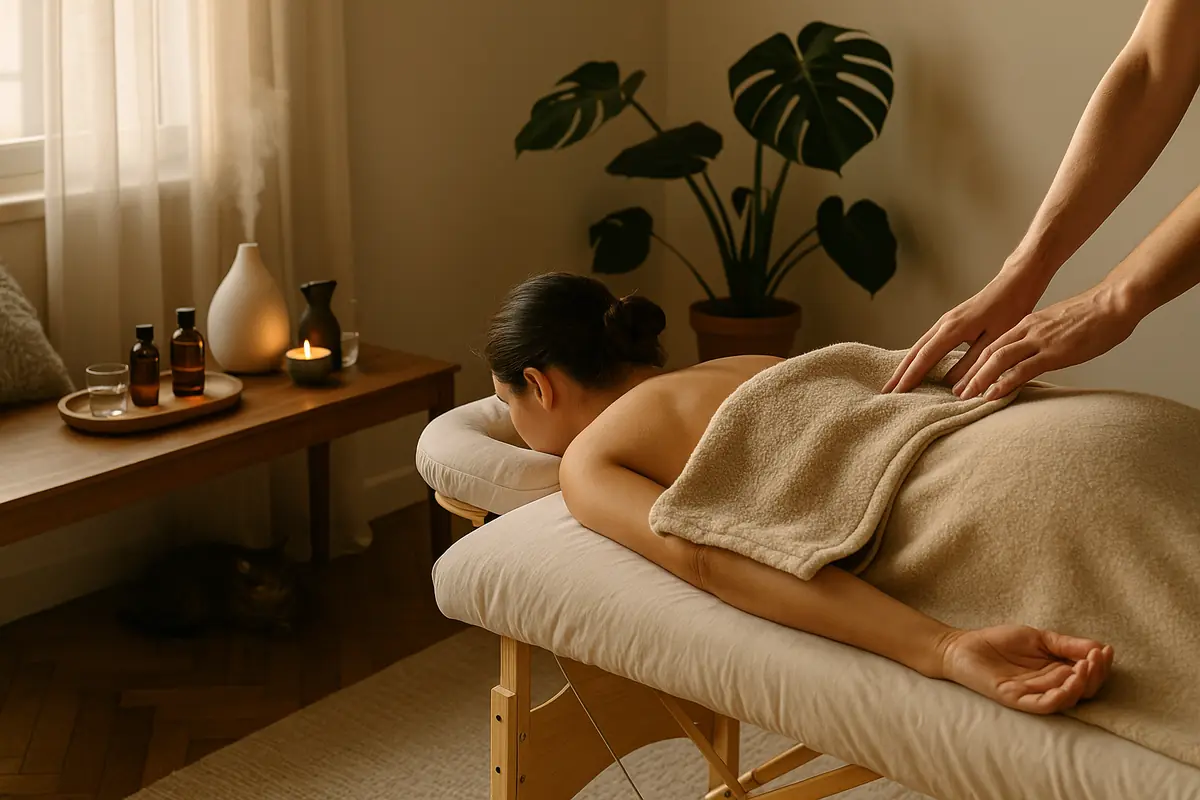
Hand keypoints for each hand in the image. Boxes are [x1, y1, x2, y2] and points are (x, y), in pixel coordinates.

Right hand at [884, 269, 1044, 393]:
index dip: (910, 377)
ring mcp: (945, 321)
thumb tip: (953, 388)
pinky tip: (915, 365)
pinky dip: (917, 356)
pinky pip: (927, 342)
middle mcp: (943, 324)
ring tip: (895, 382)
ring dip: (905, 365)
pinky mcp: (950, 322)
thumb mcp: (995, 341)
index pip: (925, 358)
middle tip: (886, 392)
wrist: (1014, 283)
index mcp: (952, 329)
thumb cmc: (1010, 309)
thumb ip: (974, 364)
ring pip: (918, 346)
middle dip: (900, 373)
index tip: (898, 393)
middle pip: (914, 352)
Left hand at [938, 625, 1112, 713]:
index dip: (1099, 666)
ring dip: (1080, 685)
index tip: (1106, 650)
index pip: (1086, 676)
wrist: (962, 646)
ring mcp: (1032, 695)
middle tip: (1097, 657)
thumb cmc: (999, 643)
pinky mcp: (1016, 700)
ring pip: (1066, 700)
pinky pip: (1043, 705)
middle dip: (1094, 674)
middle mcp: (1048, 687)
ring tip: (1085, 666)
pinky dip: (1059, 697)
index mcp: (1056, 673)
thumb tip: (1100, 647)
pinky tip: (1068, 681)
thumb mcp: (1039, 638)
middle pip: (1082, 690)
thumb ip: (1066, 644)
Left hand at [954, 283, 1137, 399]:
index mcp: (1028, 324)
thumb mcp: (1059, 326)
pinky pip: (1021, 370)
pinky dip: (1003, 383)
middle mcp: (1027, 331)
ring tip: (965, 397)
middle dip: (969, 373)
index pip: (993, 344)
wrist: (1114, 303)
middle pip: (988, 352)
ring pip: (998, 360)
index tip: (964, 378)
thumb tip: (1038, 354)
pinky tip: (992, 395)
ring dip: (979, 380)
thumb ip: (1044, 339)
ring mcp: (1039, 341)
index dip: (975, 362)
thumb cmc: (1093, 317)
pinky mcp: (1053, 352)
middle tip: (956, 392)